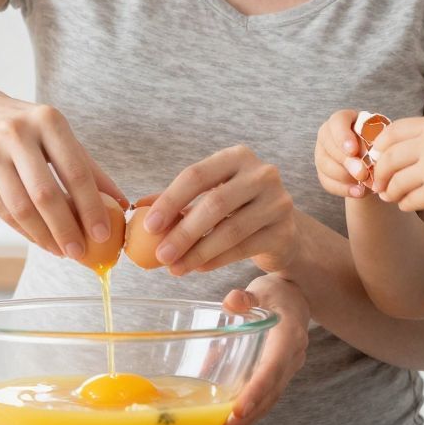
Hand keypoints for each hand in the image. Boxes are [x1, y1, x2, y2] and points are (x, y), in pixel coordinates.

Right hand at [0, 95, 124, 260]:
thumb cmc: (27, 129)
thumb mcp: (58, 136)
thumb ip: (88, 168)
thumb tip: (120, 204)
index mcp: (47, 120)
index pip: (75, 171)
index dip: (91, 207)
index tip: (103, 234)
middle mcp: (16, 133)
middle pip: (45, 194)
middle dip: (66, 229)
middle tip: (80, 252)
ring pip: (21, 208)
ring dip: (44, 236)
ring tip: (61, 251)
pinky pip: (3, 211)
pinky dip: (25, 231)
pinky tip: (41, 240)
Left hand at [143, 145, 295, 274]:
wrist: (282, 229)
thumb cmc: (237, 207)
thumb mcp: (209, 195)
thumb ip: (177, 199)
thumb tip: (139, 207)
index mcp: (237, 157)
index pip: (196, 175)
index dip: (170, 200)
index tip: (149, 225)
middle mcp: (262, 174)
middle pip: (214, 203)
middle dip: (183, 232)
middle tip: (160, 255)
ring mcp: (278, 202)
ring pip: (230, 230)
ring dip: (197, 252)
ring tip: (175, 267)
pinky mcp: (284, 232)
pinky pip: (243, 249)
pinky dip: (216, 260)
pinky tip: (197, 267)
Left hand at [216, 274, 309, 424]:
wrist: (296, 297)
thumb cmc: (274, 293)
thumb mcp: (261, 289)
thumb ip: (246, 297)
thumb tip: (232, 303)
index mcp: (289, 335)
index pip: (273, 368)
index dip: (256, 391)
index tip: (238, 411)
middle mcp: (293, 356)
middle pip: (270, 392)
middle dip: (247, 416)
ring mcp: (288, 368)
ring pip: (269, 400)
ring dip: (247, 420)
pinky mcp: (280, 375)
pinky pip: (267, 397)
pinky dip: (250, 412)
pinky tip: (230, 424)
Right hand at [314, 109, 371, 200]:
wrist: (374, 162)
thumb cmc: (379, 144)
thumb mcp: (381, 139)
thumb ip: (376, 143)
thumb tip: (372, 159)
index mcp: (343, 119)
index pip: (337, 121)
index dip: (343, 136)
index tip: (353, 150)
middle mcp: (328, 134)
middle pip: (329, 145)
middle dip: (346, 161)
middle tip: (362, 173)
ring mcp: (322, 153)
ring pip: (325, 164)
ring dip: (344, 176)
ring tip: (363, 184)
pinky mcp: (322, 171)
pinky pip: (326, 181)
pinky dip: (343, 189)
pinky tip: (358, 192)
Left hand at [366, 116, 423, 217]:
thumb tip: (384, 149)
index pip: (392, 131)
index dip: (379, 146)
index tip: (377, 157)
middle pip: (388, 158)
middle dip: (380, 173)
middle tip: (378, 183)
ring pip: (395, 183)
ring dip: (390, 192)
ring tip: (391, 196)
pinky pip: (408, 200)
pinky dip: (405, 204)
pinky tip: (409, 204)